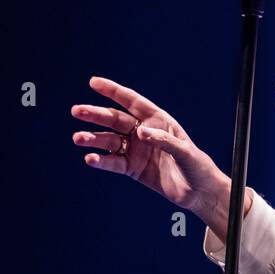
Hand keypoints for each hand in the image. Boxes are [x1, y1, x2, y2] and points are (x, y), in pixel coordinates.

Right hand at [71, 76, 234, 223]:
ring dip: (93, 138)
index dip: (113, 91)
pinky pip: (113, 162)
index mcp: (158, 120)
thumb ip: (163, 140)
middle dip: (96, 114)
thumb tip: (141, 133)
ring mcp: (136, 150)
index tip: (93, 82)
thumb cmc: (196, 166)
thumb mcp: (185, 151)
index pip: (132, 101)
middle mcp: (143, 132)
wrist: (197, 192)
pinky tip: (90, 159)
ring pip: (110, 140)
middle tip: (77, 111)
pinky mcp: (132, 168)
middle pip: (115, 119)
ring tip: (78, 138)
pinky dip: (101, 161)